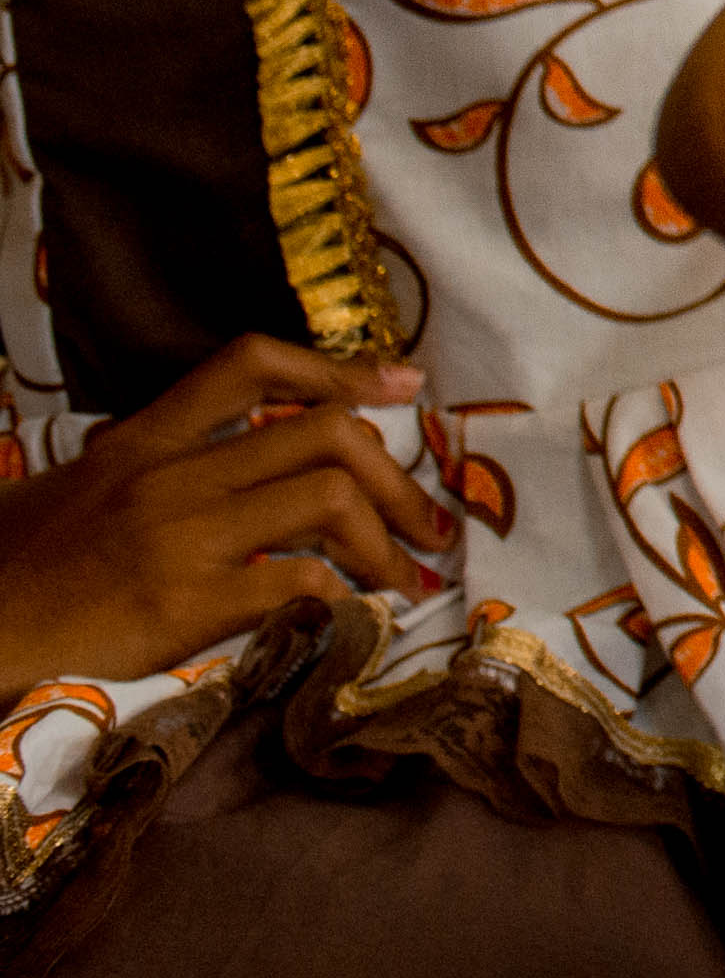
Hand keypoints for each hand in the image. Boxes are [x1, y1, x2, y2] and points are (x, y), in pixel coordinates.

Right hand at [0, 339, 448, 686]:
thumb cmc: (19, 566)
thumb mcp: (81, 487)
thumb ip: (159, 464)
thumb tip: (248, 465)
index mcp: (143, 443)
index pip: (247, 365)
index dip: (336, 370)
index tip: (402, 387)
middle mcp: (169, 478)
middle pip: (323, 435)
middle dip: (397, 476)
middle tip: (431, 520)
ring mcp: (179, 538)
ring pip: (327, 498)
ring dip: (389, 538)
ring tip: (412, 574)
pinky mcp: (183, 605)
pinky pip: (299, 581)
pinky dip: (345, 593)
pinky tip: (357, 612)